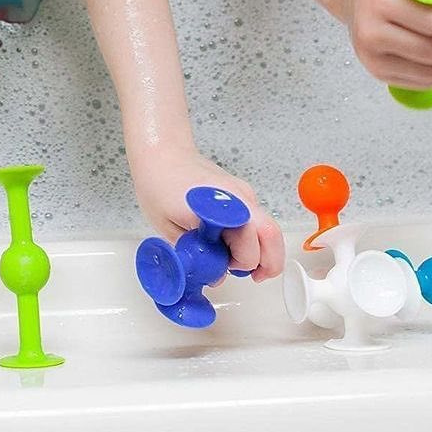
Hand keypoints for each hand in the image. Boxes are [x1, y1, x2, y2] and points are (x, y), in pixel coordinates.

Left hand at [130, 146, 283, 282]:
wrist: (163, 153)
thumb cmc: (160, 186)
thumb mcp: (170, 230)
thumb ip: (196, 255)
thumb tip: (217, 275)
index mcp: (221, 208)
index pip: (248, 248)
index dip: (237, 266)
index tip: (220, 270)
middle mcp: (240, 198)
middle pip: (272, 235)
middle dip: (268, 263)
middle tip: (254, 277)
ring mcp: (244, 193)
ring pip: (268, 228)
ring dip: (262, 250)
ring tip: (238, 262)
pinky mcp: (242, 192)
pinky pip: (257, 220)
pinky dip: (255, 237)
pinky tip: (233, 244)